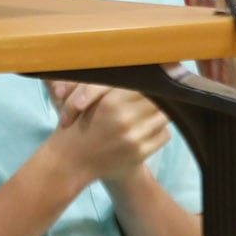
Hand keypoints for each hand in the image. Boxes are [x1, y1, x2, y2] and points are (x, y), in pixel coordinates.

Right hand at [46, 81, 170, 184]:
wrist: (71, 161)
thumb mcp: (87, 99)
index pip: (146, 85)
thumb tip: (140, 74)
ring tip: (148, 112)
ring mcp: (135, 137)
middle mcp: (124, 119)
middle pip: (159, 100)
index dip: (149, 83)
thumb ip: (112, 86)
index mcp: (110, 102)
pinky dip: (159, 130)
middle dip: (157, 97)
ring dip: (159, 113)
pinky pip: (164, 135)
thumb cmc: (76, 125)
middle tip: (151, 97)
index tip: (148, 82)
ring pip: (165, 116)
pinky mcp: (141, 152)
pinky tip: (146, 129)